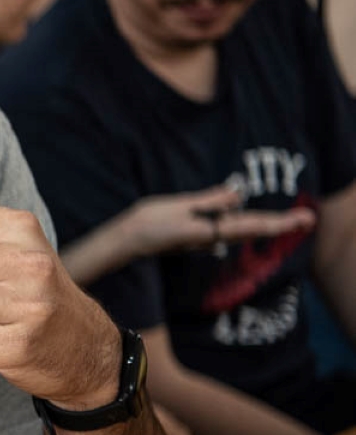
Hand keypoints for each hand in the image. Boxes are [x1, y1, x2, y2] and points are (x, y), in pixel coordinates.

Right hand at [122, 186, 314, 255]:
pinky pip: (226, 227)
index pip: (252, 224)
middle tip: (307, 219)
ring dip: (265, 224)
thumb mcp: (179, 206)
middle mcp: (212, 236)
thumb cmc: (148, 222)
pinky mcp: (197, 234)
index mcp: (210, 229)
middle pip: (252, 229)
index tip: (303, 221)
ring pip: (241, 229)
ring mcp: (205, 237)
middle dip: (279, 225)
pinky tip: (248, 220)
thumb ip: (208, 201)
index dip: (279, 223)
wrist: (127, 240)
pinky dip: (243, 223)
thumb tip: (236, 194)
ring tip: (288, 221)